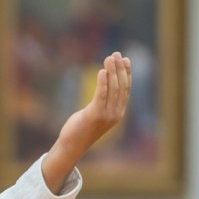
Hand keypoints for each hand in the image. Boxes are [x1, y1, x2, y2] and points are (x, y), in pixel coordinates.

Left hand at [42, 52, 132, 190]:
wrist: (72, 145)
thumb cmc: (81, 128)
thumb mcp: (96, 113)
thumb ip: (102, 102)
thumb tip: (103, 85)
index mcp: (118, 113)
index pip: (126, 89)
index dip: (127, 73)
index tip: (125, 59)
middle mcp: (116, 113)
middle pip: (121, 86)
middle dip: (120, 68)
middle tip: (116, 54)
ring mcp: (107, 115)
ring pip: (113, 89)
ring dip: (112, 71)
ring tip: (109, 58)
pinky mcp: (95, 115)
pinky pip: (101, 95)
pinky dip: (103, 82)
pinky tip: (102, 71)